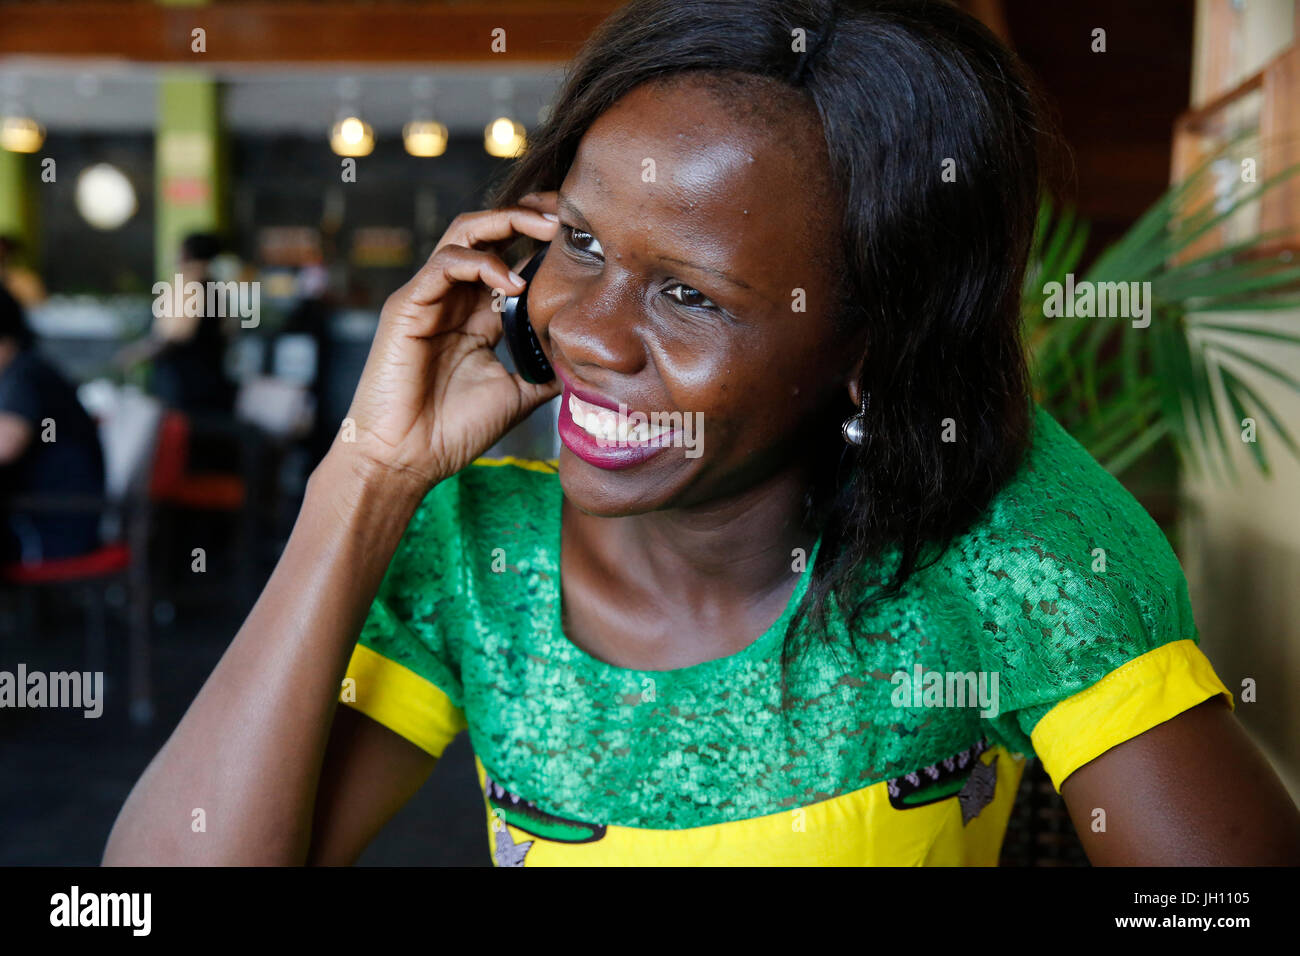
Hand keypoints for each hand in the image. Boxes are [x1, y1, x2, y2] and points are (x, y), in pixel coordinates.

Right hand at [335, 191, 561, 492]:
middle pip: (487, 232)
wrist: (406, 460)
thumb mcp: (517, 396)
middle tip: (565, 212)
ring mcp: (428, 298)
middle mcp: (452, 299)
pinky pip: (442, 265)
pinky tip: (511, 282)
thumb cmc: (451, 431)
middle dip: (527, 214)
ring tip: (546, 229)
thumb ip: (545, 372)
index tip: (581, 233)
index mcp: (477, 316)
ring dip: (506, 223)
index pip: (510, 259)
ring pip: (463, 234)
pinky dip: (480, 263)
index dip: (541, 239)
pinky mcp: (407, 306)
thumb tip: (586, 364)